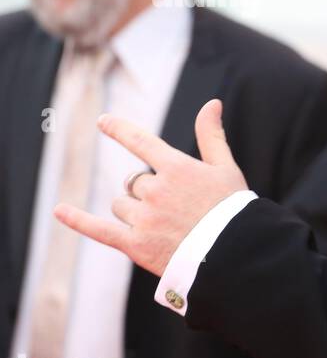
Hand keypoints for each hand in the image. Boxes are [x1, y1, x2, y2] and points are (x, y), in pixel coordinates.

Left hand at [53, 98, 248, 276]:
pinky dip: (77, 220)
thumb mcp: (226, 168)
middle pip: (134, 182)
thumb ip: (212, 135)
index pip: (140, 141)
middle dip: (148, 193)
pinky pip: (99, 229)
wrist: (236, 254)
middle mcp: (155, 190)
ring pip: (121, 206)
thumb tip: (212, 102)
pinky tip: (60, 210)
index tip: (103, 121)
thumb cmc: (233, 210)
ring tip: (164, 228)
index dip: (120, 130)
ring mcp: (143, 218)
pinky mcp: (135, 244)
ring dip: (134, 212)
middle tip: (175, 210)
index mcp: (177, 168)